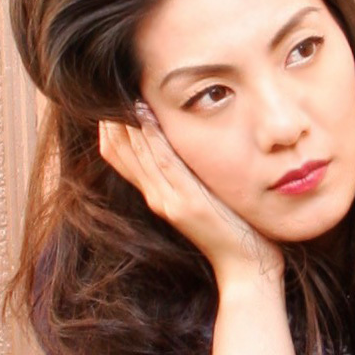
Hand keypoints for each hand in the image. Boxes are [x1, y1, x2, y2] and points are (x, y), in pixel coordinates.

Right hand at [98, 104, 283, 285]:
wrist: (245, 270)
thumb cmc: (234, 234)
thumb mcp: (204, 201)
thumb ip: (191, 179)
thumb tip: (191, 152)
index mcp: (159, 196)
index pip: (120, 155)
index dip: (111, 126)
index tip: (111, 97)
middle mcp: (157, 197)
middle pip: (119, 151)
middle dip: (113, 117)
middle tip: (110, 84)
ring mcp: (169, 200)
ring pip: (136, 153)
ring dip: (127, 121)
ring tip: (123, 90)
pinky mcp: (186, 203)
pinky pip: (162, 163)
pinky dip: (150, 138)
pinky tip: (144, 115)